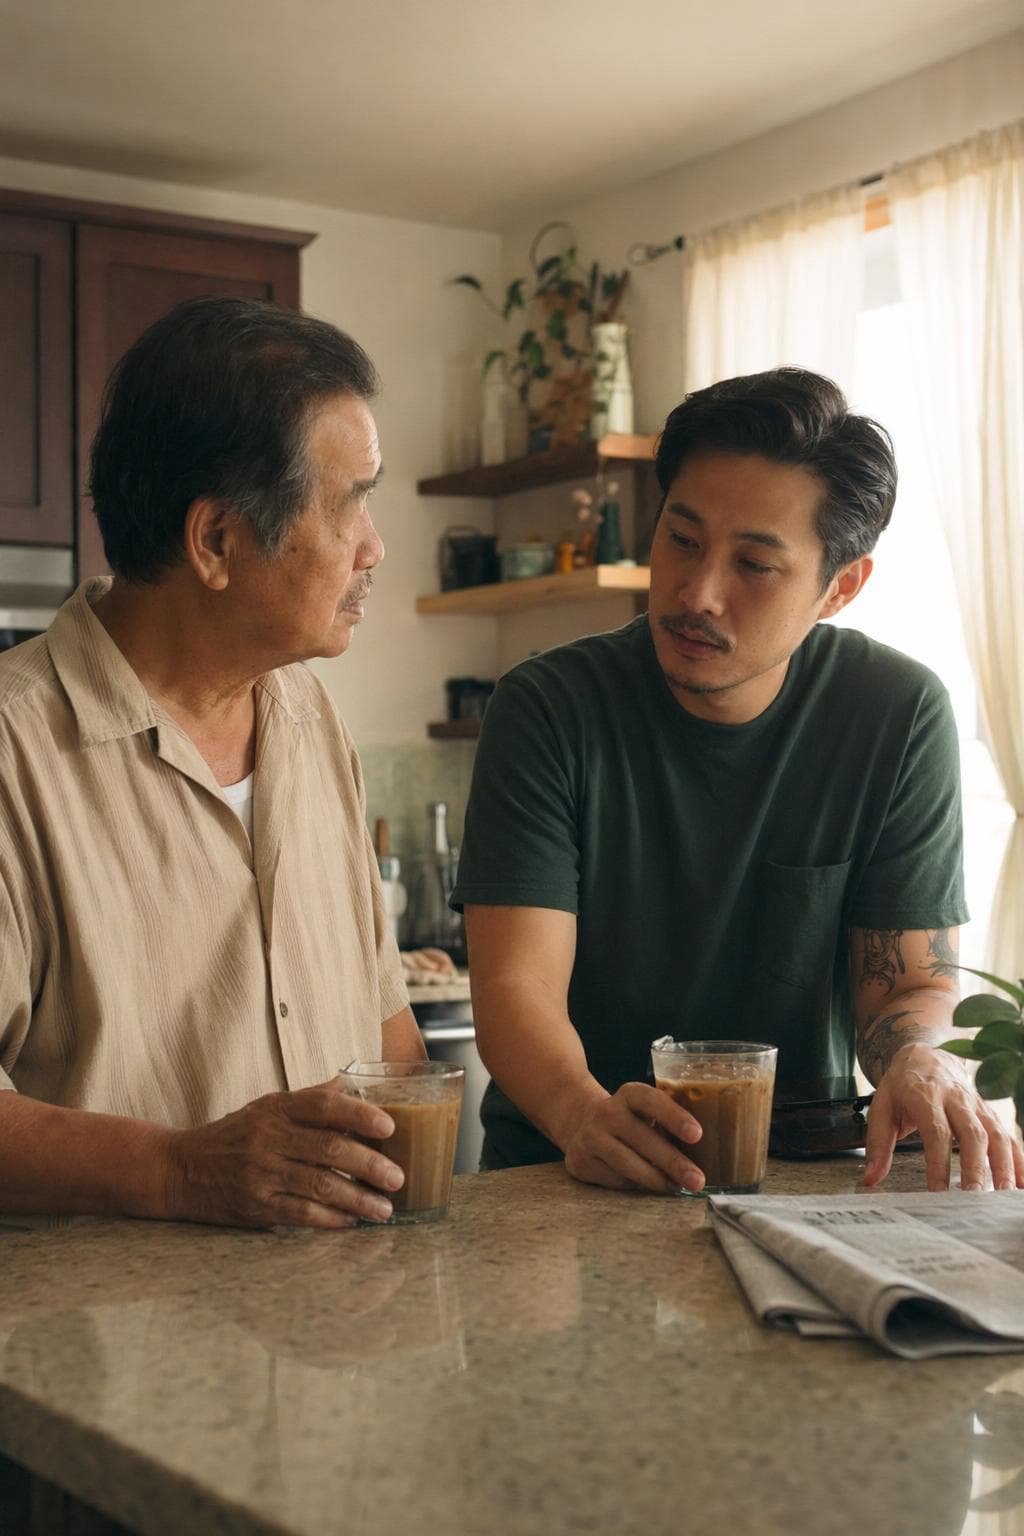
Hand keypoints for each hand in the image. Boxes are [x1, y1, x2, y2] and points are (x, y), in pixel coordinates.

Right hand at [164, 1079, 405, 1227]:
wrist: (179, 1170)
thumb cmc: (234, 1135)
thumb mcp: (267, 1107)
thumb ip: (309, 1099)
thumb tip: (353, 1083)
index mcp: (276, 1108)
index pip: (323, 1106)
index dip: (359, 1115)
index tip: (389, 1127)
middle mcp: (268, 1137)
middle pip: (328, 1148)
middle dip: (369, 1165)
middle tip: (398, 1177)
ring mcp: (260, 1173)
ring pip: (319, 1185)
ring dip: (358, 1199)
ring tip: (385, 1208)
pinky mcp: (255, 1206)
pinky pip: (300, 1213)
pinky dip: (330, 1219)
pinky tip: (352, 1222)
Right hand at [563, 1082, 704, 1193]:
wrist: (580, 1123)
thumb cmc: (631, 1121)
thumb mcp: (647, 1112)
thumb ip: (671, 1121)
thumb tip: (715, 1147)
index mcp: (629, 1094)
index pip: (651, 1100)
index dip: (674, 1116)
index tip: (697, 1134)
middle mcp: (607, 1112)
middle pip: (642, 1138)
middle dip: (673, 1162)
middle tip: (698, 1180)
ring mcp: (591, 1137)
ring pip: (627, 1164)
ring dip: (656, 1180)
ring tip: (677, 1188)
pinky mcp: (580, 1161)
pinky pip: (615, 1179)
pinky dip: (635, 1186)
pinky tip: (647, 1187)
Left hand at [863, 1042, 1023, 1191]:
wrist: (926, 1054)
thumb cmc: (902, 1085)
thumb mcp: (881, 1106)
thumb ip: (878, 1143)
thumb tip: (871, 1178)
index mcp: (925, 1095)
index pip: (936, 1131)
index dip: (938, 1162)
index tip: (937, 1191)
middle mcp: (956, 1098)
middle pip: (972, 1133)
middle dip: (975, 1167)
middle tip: (973, 1198)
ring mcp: (977, 1105)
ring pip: (996, 1134)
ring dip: (1003, 1165)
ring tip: (1004, 1195)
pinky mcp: (989, 1112)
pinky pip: (1008, 1136)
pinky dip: (1018, 1160)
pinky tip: (1021, 1185)